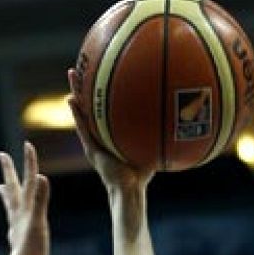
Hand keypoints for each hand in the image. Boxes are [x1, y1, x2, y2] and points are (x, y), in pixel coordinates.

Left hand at [0, 141, 50, 254]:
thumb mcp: (38, 222)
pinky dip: (13, 213)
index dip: (29, 162)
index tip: (27, 144)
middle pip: (12, 188)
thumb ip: (40, 200)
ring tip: (0, 186)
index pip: (27, 180)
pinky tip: (13, 218)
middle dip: (9, 171)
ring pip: (10, 204)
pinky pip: (14, 220)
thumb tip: (40, 177)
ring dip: (7, 192)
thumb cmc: (32, 250)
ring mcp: (17, 226)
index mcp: (23, 208)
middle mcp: (17, 214)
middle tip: (2, 155)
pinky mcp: (19, 237)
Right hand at [66, 68, 154, 194]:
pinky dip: (77, 114)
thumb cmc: (142, 173)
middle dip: (89, 84)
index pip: (106, 107)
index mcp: (112, 132)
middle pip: (93, 104)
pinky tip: (72, 99)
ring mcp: (94, 141)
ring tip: (73, 74)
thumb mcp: (151, 147)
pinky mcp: (91, 149)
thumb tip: (181, 116)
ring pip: (83, 112)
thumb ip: (158, 133)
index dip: (104, 90)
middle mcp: (101, 134)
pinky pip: (82, 128)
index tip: (104, 70)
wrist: (129, 190)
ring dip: (77, 93)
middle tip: (86, 64)